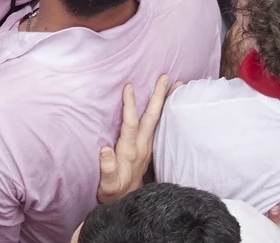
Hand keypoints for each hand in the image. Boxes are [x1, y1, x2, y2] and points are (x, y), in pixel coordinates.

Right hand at [96, 74, 171, 203]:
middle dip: (158, 97)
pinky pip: (156, 126)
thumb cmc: (113, 193)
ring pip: (157, 120)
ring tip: (174, 85)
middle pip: (152, 118)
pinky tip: (164, 105)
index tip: (129, 88)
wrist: (126, 203)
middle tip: (166, 77)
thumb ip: (106, 168)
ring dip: (165, 102)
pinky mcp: (148, 150)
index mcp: (130, 152)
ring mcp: (147, 148)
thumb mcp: (106, 184)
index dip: (130, 106)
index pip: (131, 124)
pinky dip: (162, 113)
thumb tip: (105, 149)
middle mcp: (142, 147)